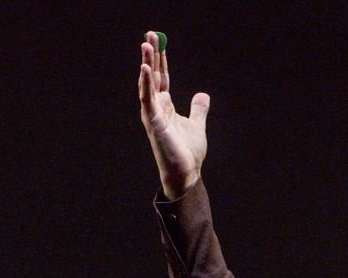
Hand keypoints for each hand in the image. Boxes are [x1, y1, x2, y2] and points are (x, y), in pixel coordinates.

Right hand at [137, 31, 208, 199]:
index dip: (160, 60)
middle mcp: (156, 108)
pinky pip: (147, 99)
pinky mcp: (153, 123)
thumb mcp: (197, 125)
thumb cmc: (187, 152)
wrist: (186, 173)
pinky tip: (145, 69)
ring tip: (146, 45)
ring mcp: (152, 115)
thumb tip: (202, 95)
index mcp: (165, 107)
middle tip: (150, 34)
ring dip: (146, 63)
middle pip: (152, 75)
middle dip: (151, 55)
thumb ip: (198, 109)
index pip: (161, 77)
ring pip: (147, 84)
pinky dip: (145, 84)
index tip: (159, 42)